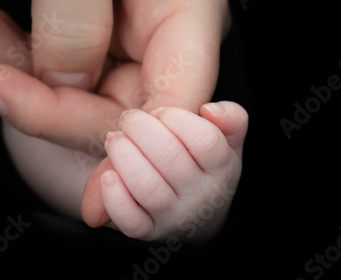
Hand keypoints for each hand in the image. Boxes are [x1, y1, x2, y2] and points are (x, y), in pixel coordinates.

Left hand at [0, 0, 229, 151]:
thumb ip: (75, 26)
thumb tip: (68, 87)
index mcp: (186, 6)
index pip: (176, 104)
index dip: (142, 155)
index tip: (99, 200)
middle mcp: (162, 27)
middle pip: (125, 108)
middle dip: (55, 108)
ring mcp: (123, 31)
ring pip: (83, 93)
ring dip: (25, 78)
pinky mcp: (86, 30)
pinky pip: (58, 66)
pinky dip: (17, 57)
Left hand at [81, 101, 247, 241]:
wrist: (199, 215)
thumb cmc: (207, 167)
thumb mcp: (228, 141)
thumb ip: (232, 118)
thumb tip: (210, 110)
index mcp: (221, 168)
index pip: (205, 141)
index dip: (177, 119)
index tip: (159, 111)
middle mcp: (199, 195)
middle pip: (170, 158)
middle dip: (142, 130)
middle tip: (128, 118)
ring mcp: (173, 215)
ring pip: (147, 187)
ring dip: (124, 157)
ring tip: (114, 139)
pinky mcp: (147, 231)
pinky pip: (130, 220)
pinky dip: (114, 197)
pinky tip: (108, 175)